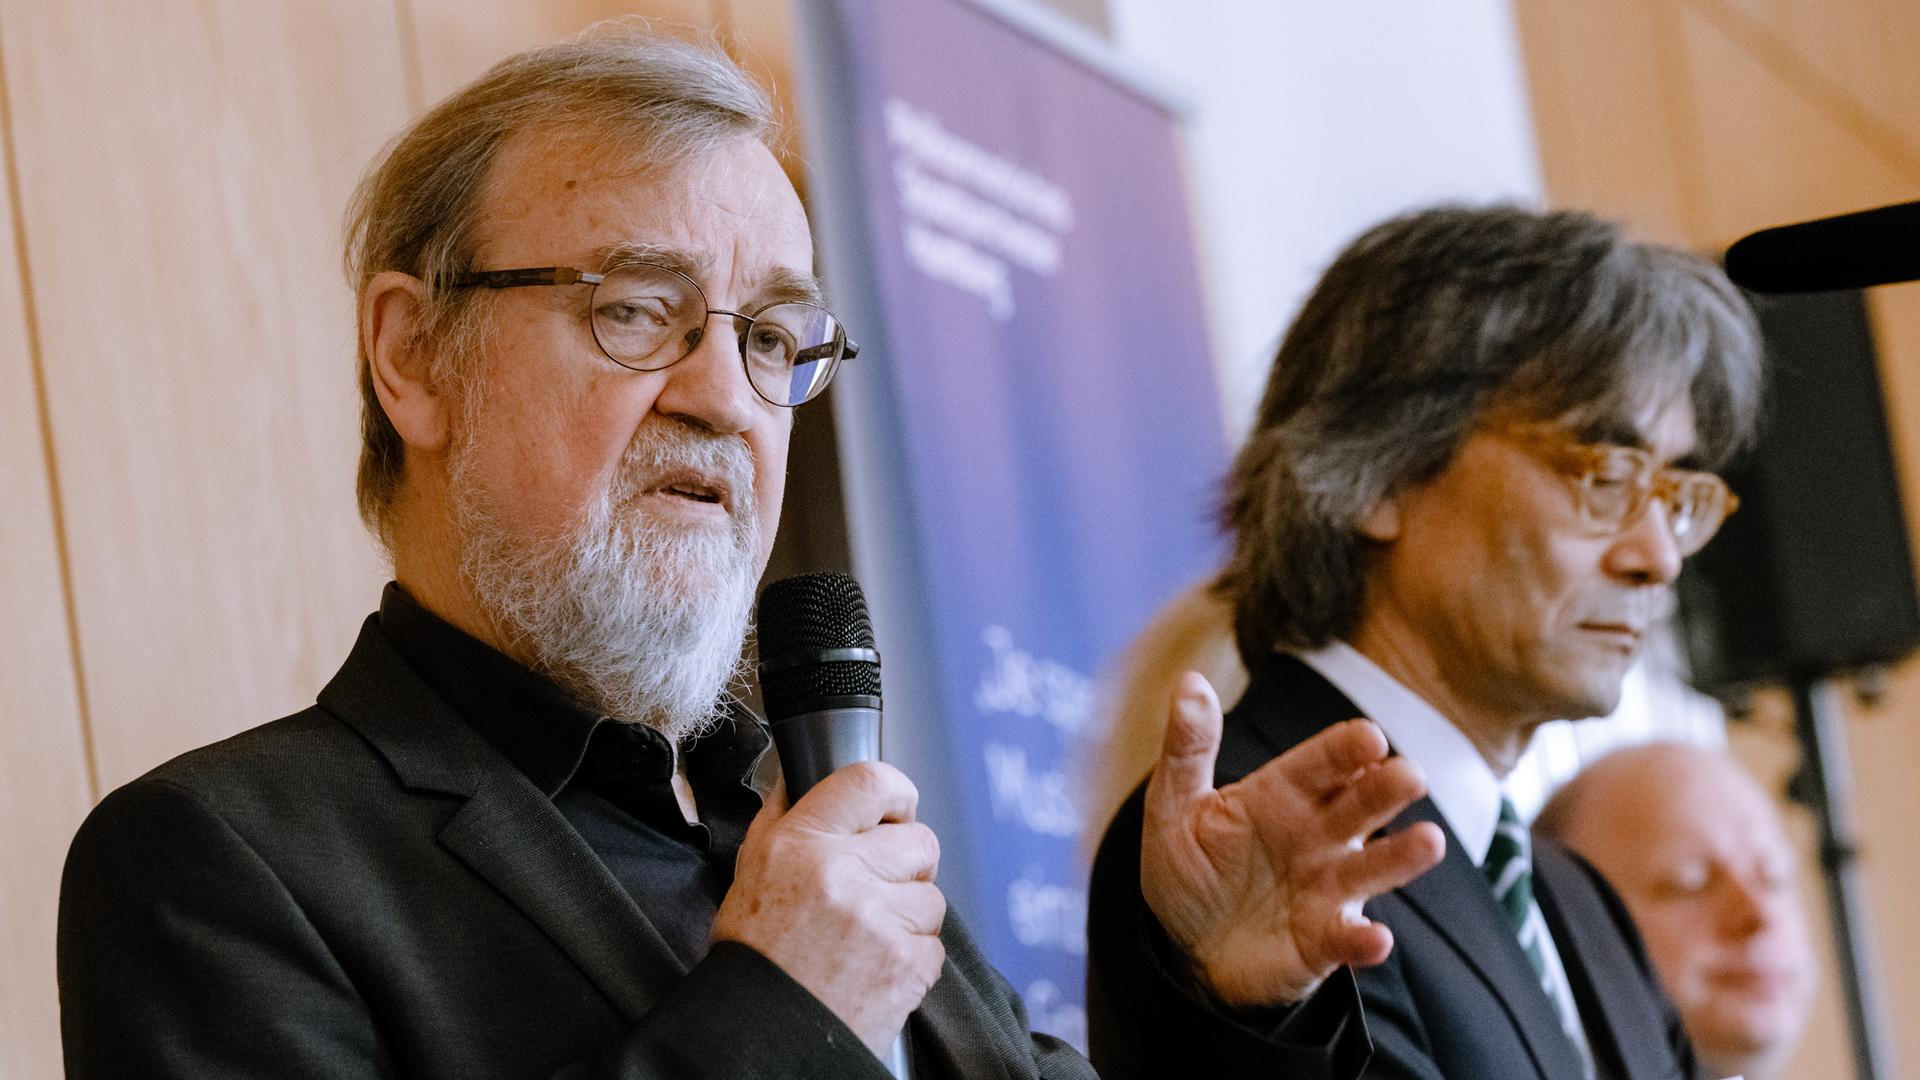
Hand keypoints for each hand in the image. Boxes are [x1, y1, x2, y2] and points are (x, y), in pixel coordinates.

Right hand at [712, 761, 946, 1057]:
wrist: (760, 1032)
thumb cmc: (755, 951)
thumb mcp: (753, 868)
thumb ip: (784, 814)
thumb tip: (805, 770)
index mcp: (801, 843)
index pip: (870, 781)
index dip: (895, 792)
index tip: (896, 807)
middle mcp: (843, 874)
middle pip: (919, 839)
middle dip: (908, 860)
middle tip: (881, 882)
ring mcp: (879, 920)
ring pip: (932, 894)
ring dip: (910, 912)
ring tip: (870, 933)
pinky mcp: (906, 964)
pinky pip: (934, 943)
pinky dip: (912, 955)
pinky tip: (875, 965)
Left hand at [1139, 672, 1445, 1008]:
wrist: (1186, 948)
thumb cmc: (1190, 867)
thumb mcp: (1175, 805)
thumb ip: (1187, 748)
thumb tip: (1190, 681)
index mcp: (1284, 793)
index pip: (1323, 763)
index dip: (1345, 749)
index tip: (1369, 737)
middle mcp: (1318, 835)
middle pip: (1361, 805)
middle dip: (1387, 788)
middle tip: (1409, 775)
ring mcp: (1327, 888)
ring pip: (1372, 867)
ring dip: (1401, 856)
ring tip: (1429, 841)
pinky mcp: (1324, 941)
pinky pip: (1349, 940)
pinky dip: (1364, 940)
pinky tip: (1377, 939)